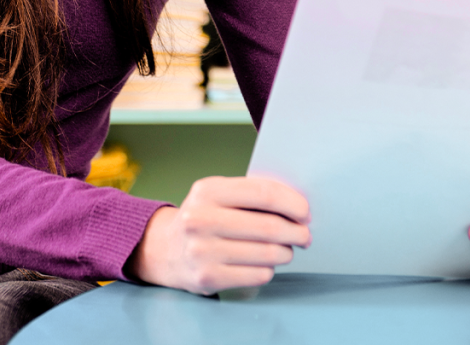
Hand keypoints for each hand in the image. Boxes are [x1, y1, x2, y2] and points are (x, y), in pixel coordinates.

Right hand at [128, 176, 310, 294]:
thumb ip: (251, 194)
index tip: (306, 211)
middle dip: (295, 231)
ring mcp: (202, 251)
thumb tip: (297, 206)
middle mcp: (201, 219)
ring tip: (287, 249)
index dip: (292, 202)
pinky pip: (256, 275)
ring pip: (266, 254)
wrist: (163, 249)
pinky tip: (265, 263)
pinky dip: (269, 270)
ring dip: (285, 252)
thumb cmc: (203, 217)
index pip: (263, 193)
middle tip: (304, 234)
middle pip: (268, 226)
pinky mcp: (207, 278)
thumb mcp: (217, 194)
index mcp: (208, 190)